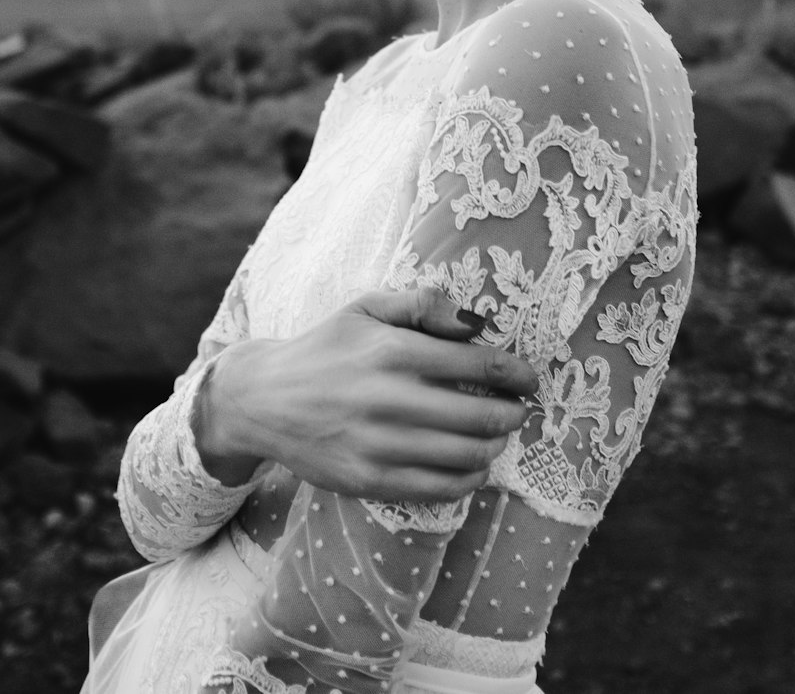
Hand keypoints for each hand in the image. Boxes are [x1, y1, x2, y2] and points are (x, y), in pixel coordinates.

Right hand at [194, 286, 538, 500]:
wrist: (264, 399)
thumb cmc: (325, 347)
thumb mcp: (367, 307)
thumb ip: (424, 305)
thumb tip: (477, 323)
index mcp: (392, 350)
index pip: (477, 363)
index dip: (515, 374)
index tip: (530, 380)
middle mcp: (389, 399)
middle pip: (481, 415)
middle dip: (512, 414)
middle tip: (519, 411)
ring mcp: (379, 445)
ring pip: (465, 455)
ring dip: (494, 447)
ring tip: (496, 436)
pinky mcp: (369, 481)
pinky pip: (437, 488)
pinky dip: (467, 479)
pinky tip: (472, 466)